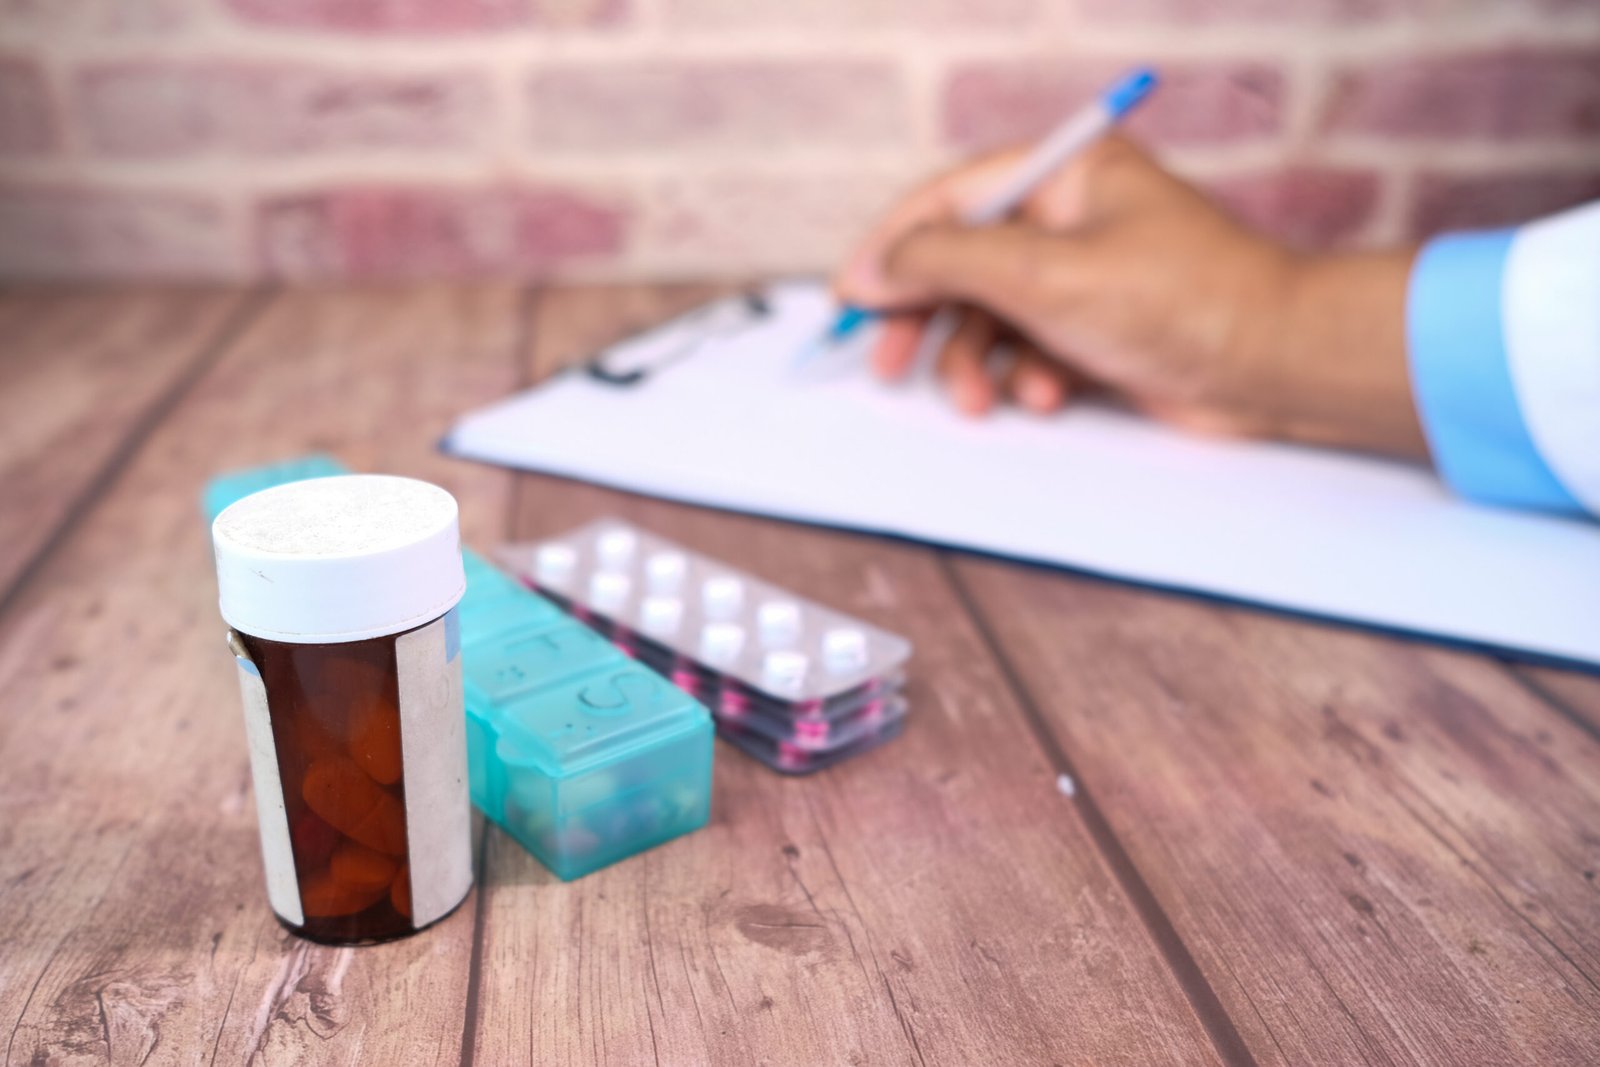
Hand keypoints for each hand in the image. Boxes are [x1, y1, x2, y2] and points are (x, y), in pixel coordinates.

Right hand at [834, 136, 1426, 455]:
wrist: (1272, 366)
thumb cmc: (1181, 300)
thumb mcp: (1043, 275)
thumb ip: (945, 264)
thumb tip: (873, 267)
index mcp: (1062, 173)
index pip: (949, 198)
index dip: (892, 247)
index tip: (849, 294)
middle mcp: (1067, 218)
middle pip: (960, 263)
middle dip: (925, 320)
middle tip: (886, 365)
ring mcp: (1080, 277)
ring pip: (988, 318)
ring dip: (975, 364)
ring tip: (982, 400)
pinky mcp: (1094, 331)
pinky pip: (1026, 352)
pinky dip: (1024, 379)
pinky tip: (1048, 396)